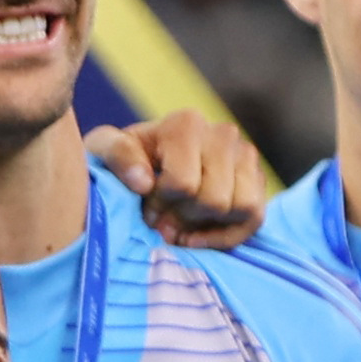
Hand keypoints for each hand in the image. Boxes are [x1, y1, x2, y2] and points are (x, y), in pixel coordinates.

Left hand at [89, 106, 271, 250]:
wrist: (141, 164)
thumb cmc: (121, 160)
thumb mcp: (104, 151)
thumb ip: (116, 156)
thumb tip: (143, 182)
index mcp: (186, 124)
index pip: (183, 185)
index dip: (161, 206)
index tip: (145, 210)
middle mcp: (222, 133)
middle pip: (214, 200)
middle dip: (184, 219)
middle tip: (161, 224)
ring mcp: (244, 155)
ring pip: (242, 207)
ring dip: (207, 227)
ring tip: (179, 228)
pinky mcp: (257, 179)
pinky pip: (255, 218)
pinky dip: (227, 236)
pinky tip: (197, 238)